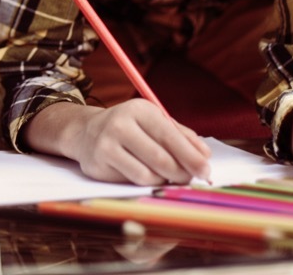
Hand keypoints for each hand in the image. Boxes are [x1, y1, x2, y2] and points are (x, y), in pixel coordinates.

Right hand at [25, 99, 211, 185]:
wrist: (86, 132)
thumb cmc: (130, 128)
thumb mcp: (154, 122)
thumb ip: (181, 136)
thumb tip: (205, 154)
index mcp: (139, 109)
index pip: (170, 136)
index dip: (191, 156)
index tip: (205, 170)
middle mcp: (120, 124)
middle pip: (161, 159)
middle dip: (182, 173)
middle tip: (191, 179)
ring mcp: (107, 145)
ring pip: (148, 174)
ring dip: (164, 180)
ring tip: (167, 175)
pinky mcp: (98, 164)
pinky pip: (132, 181)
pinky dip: (147, 182)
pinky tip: (149, 175)